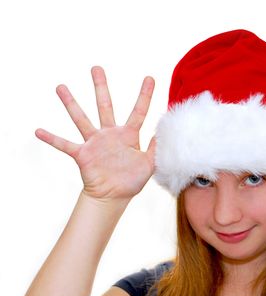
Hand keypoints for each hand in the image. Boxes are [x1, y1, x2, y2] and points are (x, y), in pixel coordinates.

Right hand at [35, 66, 155, 200]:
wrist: (113, 196)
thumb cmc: (131, 180)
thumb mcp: (150, 164)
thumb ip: (157, 147)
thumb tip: (166, 132)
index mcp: (128, 135)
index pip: (139, 111)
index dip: (145, 95)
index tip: (150, 77)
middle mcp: (110, 134)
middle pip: (105, 105)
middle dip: (101, 87)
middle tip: (96, 67)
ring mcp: (94, 142)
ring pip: (81, 119)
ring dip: (71, 104)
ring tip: (61, 87)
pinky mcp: (82, 154)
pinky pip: (65, 145)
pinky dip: (52, 139)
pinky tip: (38, 131)